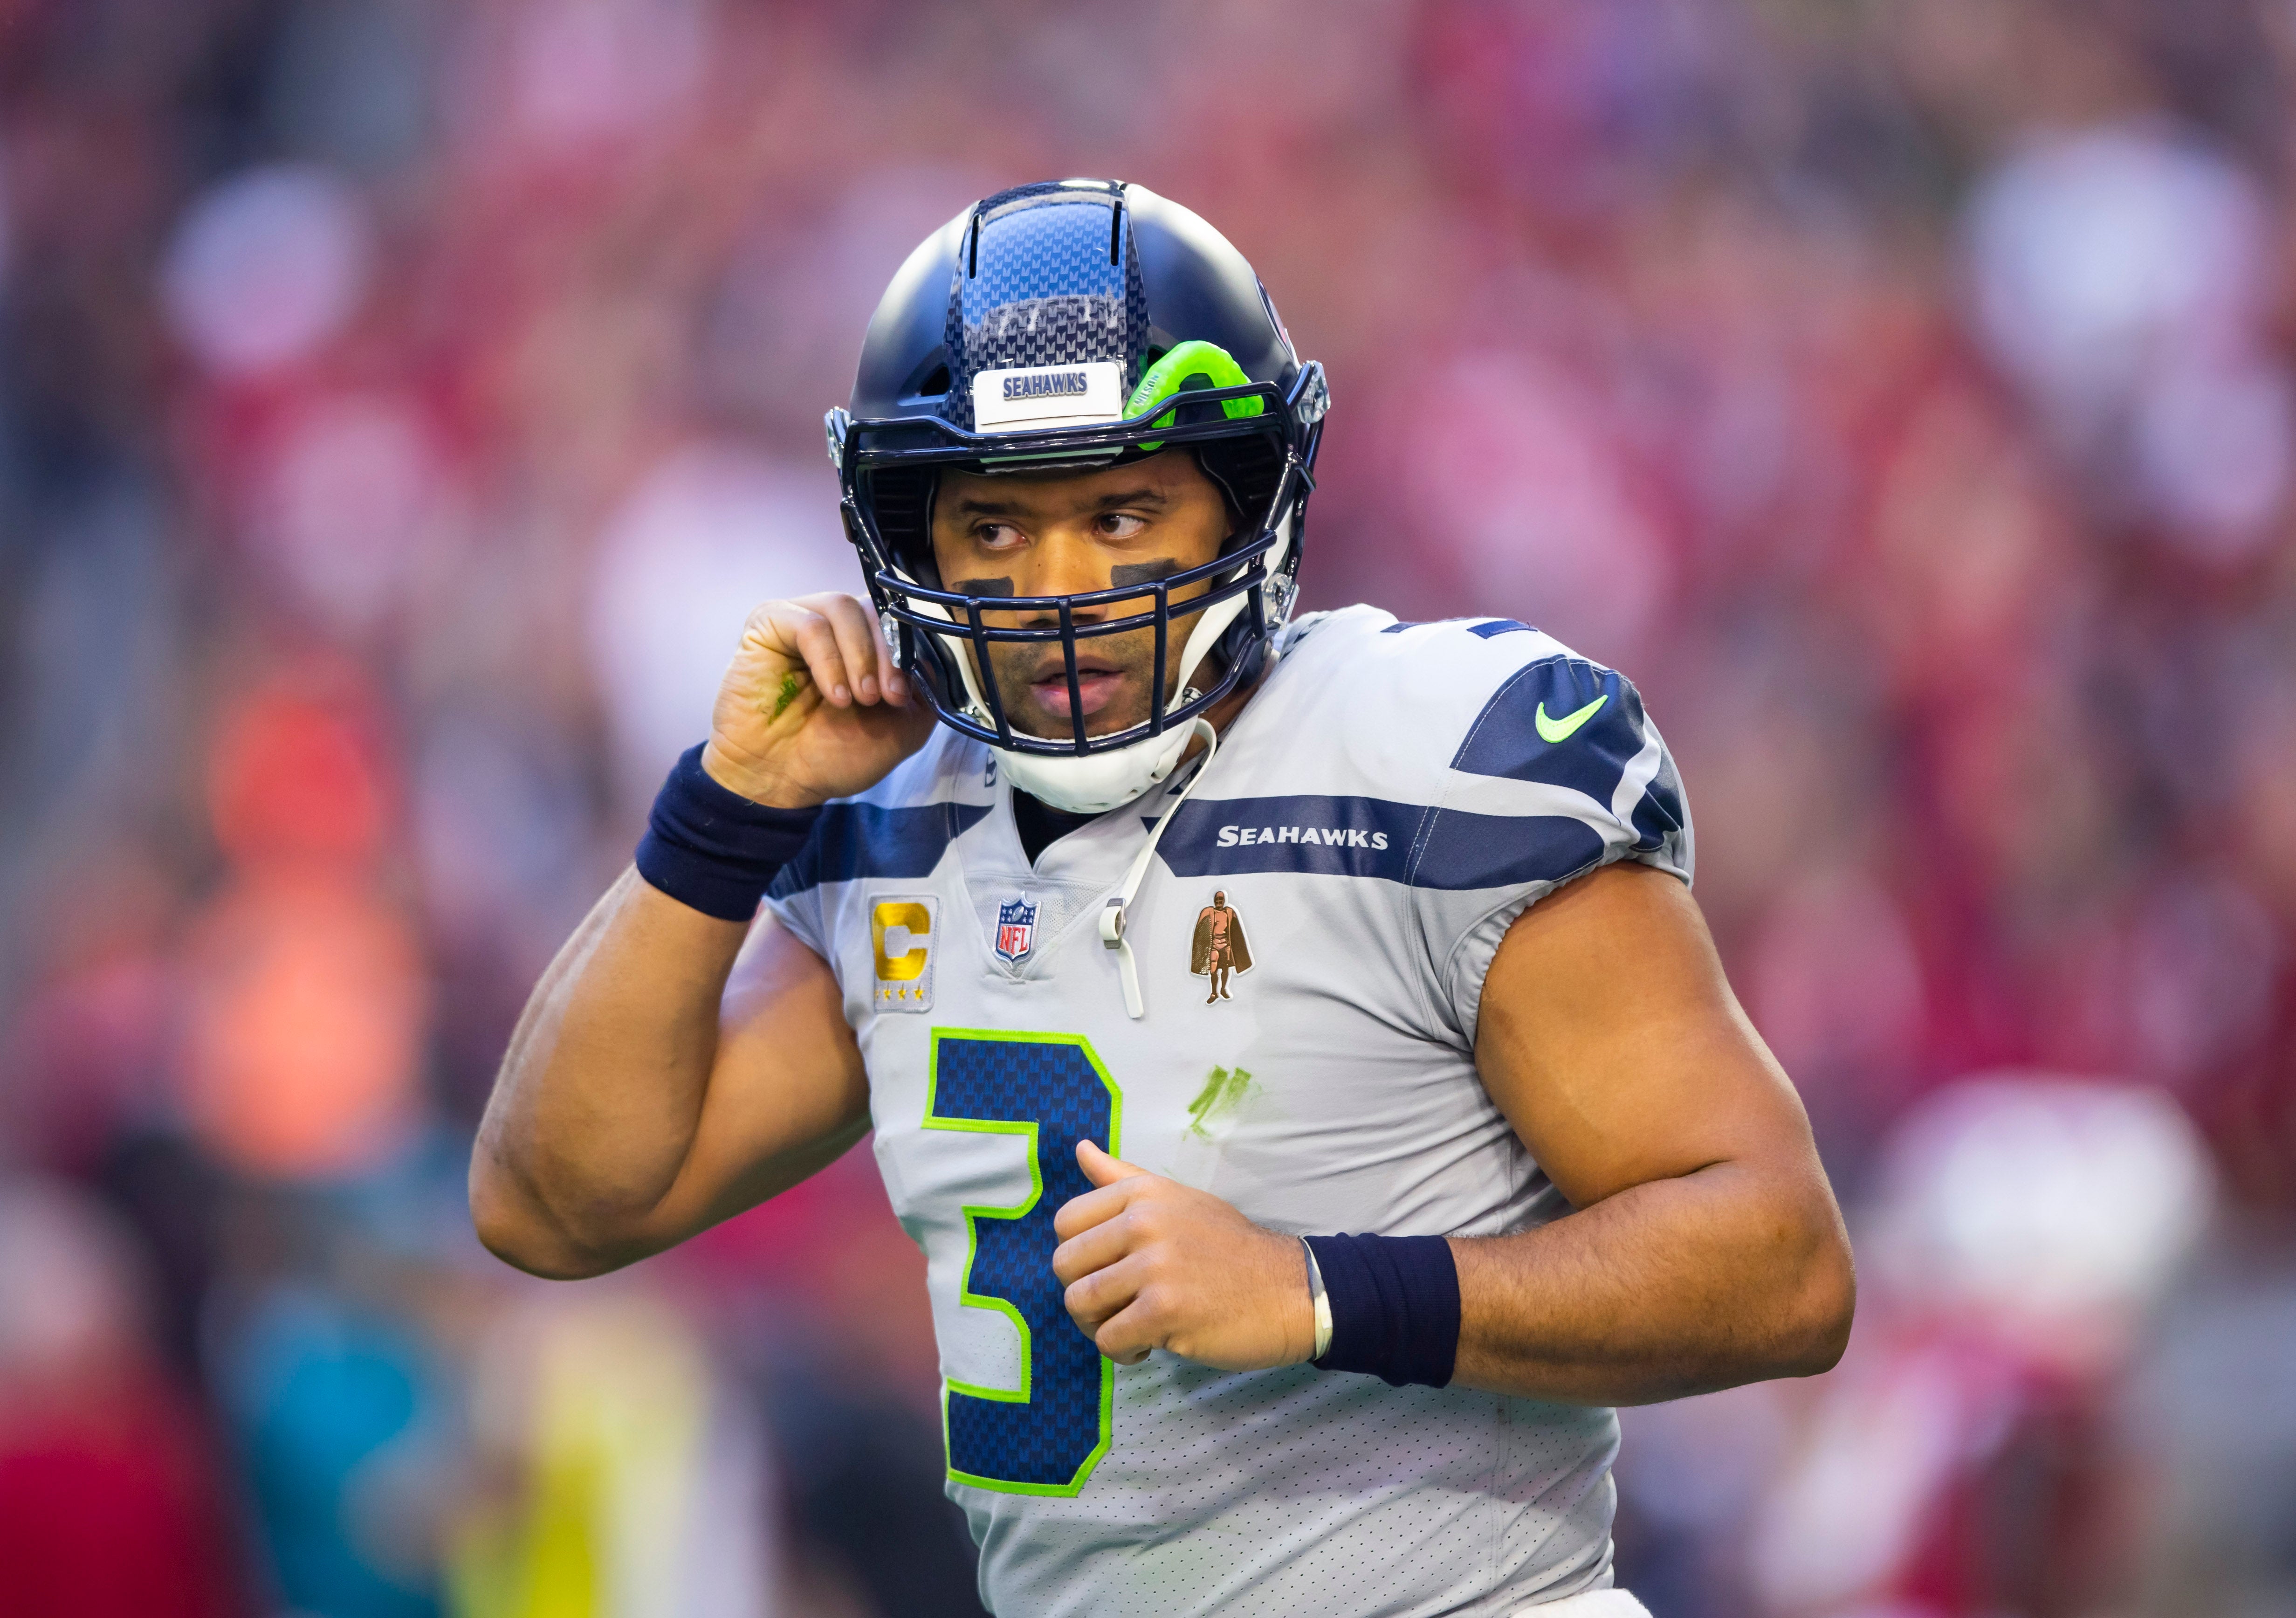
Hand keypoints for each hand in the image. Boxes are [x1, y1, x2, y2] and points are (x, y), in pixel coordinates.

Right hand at [701, 594, 935, 807]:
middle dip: (886, 653)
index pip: (897, 618)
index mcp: (867, 643)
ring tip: (859, 698)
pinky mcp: (768, 626)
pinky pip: (808, 624)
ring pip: (844, 607)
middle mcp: (835, 626)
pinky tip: (834, 695)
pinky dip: (829, 660)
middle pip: (873, 608)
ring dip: (859, 655)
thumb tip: (934, 653)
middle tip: (885, 696)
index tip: (905, 692)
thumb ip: (924, 688)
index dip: (909, 647)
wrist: (782, 781)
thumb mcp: (902, 728)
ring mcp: (800, 620)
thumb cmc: (835, 755)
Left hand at [1051, 1140, 1315, 1369]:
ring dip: (1099, 1326)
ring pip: (1080, 1304)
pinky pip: (1109, 1340)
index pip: (1066, 1222)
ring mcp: (1155, 1267)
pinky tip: (1152, 1345)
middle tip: (1118, 1306)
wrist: (1291, 1290)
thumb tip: (1081, 1149)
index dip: (1078, 1255)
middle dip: (1084, 1294)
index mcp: (1143, 1193)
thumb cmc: (1230, 1249)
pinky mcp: (1165, 1311)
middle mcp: (1144, 1223)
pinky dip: (1124, 1352)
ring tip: (1132, 1327)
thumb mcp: (1179, 1200)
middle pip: (1065, 1265)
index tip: (1108, 1269)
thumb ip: (1124, 1178)